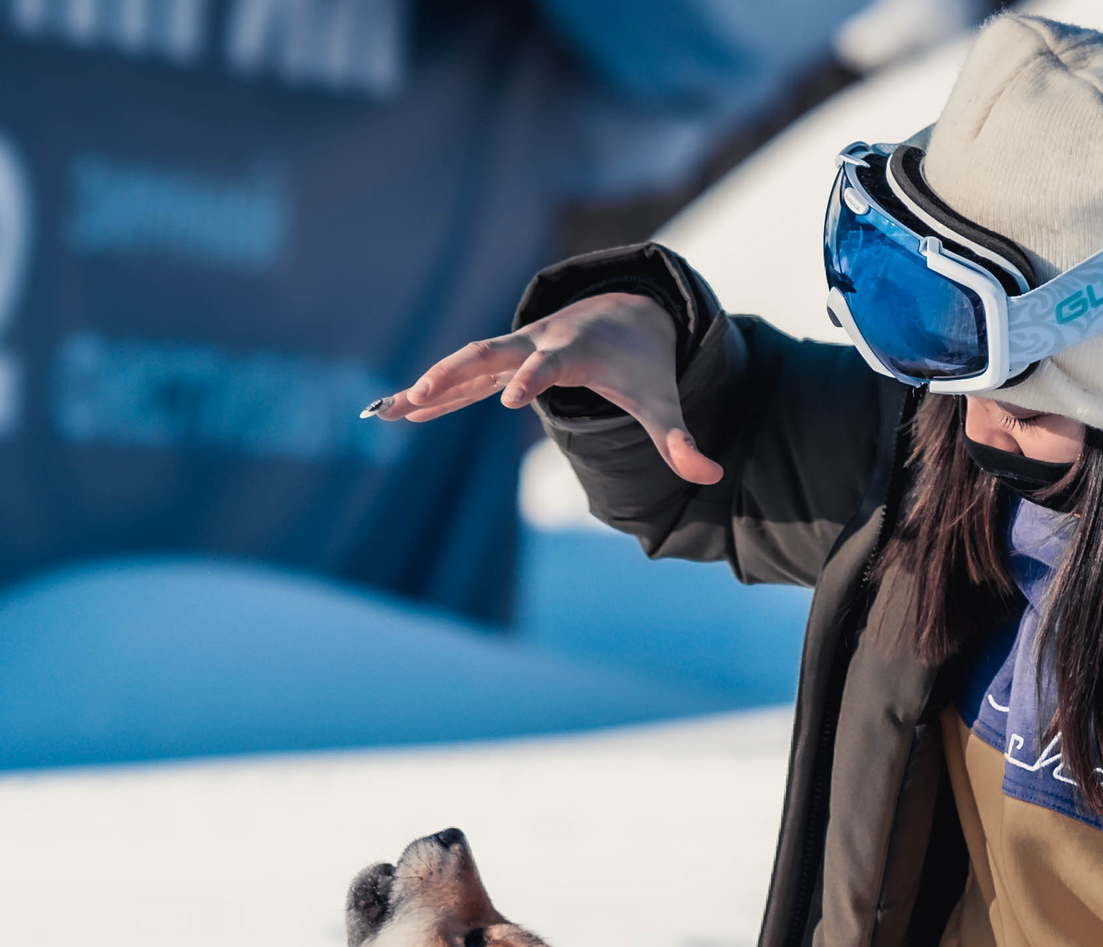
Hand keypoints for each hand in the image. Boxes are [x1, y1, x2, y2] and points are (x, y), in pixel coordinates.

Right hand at [364, 291, 722, 485]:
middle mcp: (537, 343)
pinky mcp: (501, 364)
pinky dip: (433, 394)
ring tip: (390, 410)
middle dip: (456, 372)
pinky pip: (462, 377)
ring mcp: (514, 352)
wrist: (627, 315)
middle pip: (490, 353)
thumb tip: (712, 476)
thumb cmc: (641, 363)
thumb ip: (681, 439)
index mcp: (573, 350)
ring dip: (430, 385)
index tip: (510, 399)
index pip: (549, 364)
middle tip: (422, 392)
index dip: (532, 378)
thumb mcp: (662, 399)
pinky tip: (399, 413)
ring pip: (465, 363)